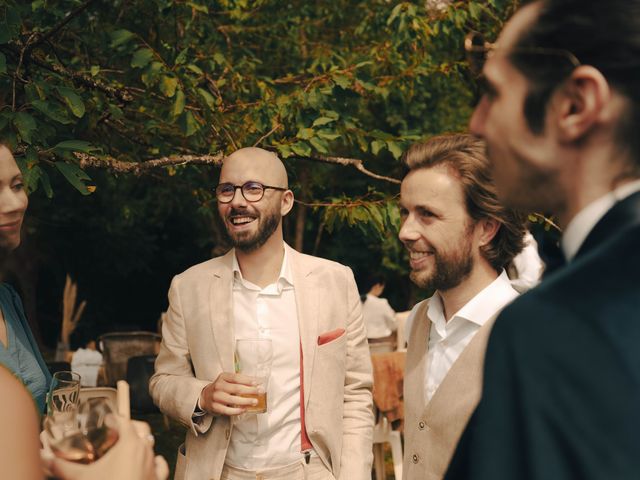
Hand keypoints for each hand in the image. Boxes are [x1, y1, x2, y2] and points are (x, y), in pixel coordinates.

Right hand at [49, 415, 167, 479]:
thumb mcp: (80, 478)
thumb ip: (60, 467)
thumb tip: (44, 458)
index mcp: (130, 444)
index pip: (125, 421)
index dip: (115, 419)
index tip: (107, 420)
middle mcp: (146, 450)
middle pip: (142, 430)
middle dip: (130, 427)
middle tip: (117, 432)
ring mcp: (154, 464)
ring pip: (150, 447)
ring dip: (140, 445)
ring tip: (127, 449)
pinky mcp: (159, 478)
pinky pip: (160, 464)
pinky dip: (154, 461)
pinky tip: (147, 463)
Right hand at [199, 372, 259, 415]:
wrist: (205, 396)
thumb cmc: (222, 387)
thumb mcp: (228, 380)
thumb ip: (241, 380)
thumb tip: (258, 382)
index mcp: (223, 377)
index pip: (237, 378)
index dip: (248, 380)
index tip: (258, 382)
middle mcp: (218, 386)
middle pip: (236, 388)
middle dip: (250, 390)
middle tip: (260, 392)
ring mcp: (216, 397)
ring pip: (232, 400)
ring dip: (245, 401)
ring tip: (255, 401)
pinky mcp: (215, 407)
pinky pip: (227, 410)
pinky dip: (237, 411)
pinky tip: (244, 409)